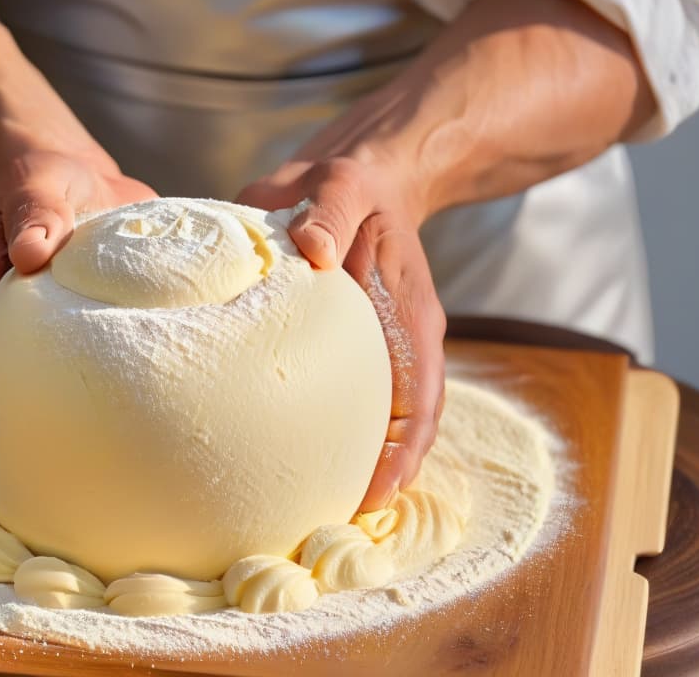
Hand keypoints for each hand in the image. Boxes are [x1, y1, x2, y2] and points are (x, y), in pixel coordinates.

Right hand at [0, 150, 156, 516]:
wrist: (60, 175)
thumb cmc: (43, 177)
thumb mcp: (37, 180)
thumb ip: (34, 210)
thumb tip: (32, 253)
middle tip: (9, 528)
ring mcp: (11, 344)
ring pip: (2, 413)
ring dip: (15, 461)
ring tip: (46, 517)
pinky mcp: (48, 347)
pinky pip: (43, 396)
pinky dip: (54, 431)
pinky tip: (85, 464)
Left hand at [237, 131, 445, 512]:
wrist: (345, 179)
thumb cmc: (352, 184)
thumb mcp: (345, 184)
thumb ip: (331, 213)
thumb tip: (311, 251)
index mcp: (407, 315)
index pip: (420, 397)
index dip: (404, 450)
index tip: (378, 492)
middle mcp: (390, 342)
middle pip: (396, 426)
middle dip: (374, 476)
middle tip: (331, 519)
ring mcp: (362, 348)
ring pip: (364, 418)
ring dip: (345, 462)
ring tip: (303, 505)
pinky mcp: (327, 343)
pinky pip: (328, 397)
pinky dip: (312, 430)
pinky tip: (278, 456)